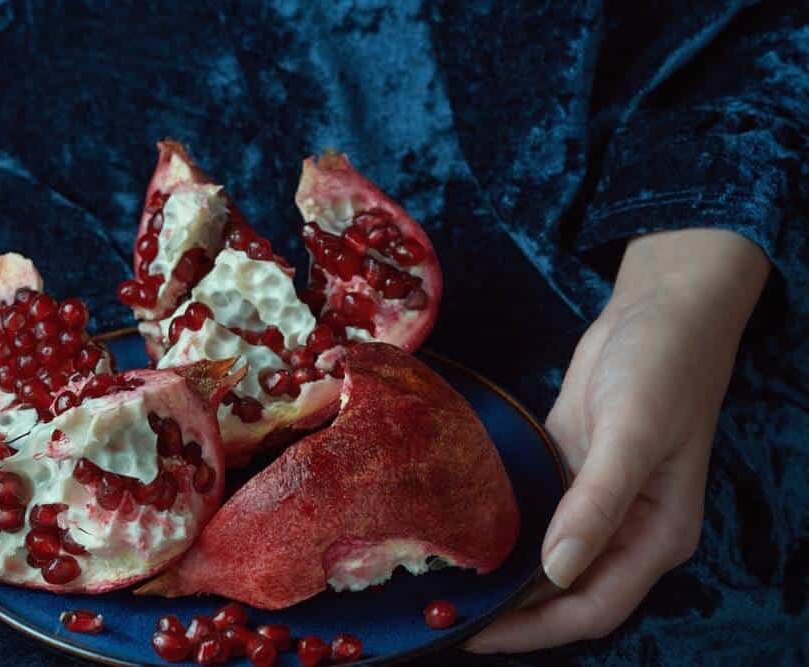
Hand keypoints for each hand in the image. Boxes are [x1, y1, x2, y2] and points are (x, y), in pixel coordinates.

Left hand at [466, 229, 768, 651]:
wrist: (657, 310)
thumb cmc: (661, 370)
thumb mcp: (633, 434)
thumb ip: (598, 503)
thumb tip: (558, 570)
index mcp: (655, 535)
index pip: (594, 606)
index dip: (536, 629)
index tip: (477, 636)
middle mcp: (625, 529)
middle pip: (564, 591)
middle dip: (512, 612)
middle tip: (445, 616)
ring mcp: (594, 500)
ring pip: (544, 556)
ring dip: (502, 573)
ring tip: (442, 585)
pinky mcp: (568, 468)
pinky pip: (532, 513)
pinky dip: (502, 529)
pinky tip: (459, 531)